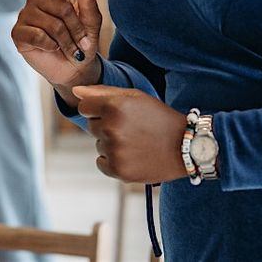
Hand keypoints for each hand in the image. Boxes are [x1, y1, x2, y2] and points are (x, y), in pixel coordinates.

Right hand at [12, 0, 101, 89]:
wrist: (73, 68)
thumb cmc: (82, 41)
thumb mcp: (91, 22)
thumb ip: (88, 3)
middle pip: (61, 6)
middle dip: (77, 29)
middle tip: (84, 44)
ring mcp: (25, 14)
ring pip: (51, 24)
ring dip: (67, 41)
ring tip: (72, 50)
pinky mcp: (18, 32)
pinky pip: (37, 36)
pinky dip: (51, 46)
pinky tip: (53, 48)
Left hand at [73, 85, 188, 183]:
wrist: (185, 147)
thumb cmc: (158, 118)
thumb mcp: (135, 97)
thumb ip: (102, 92)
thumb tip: (75, 91)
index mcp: (114, 107)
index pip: (84, 107)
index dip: (98, 108)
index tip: (114, 112)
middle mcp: (111, 128)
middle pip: (91, 126)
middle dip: (106, 126)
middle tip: (132, 128)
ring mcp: (114, 151)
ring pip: (98, 144)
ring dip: (111, 144)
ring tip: (136, 142)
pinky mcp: (118, 170)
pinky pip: (101, 162)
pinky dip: (112, 160)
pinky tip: (132, 156)